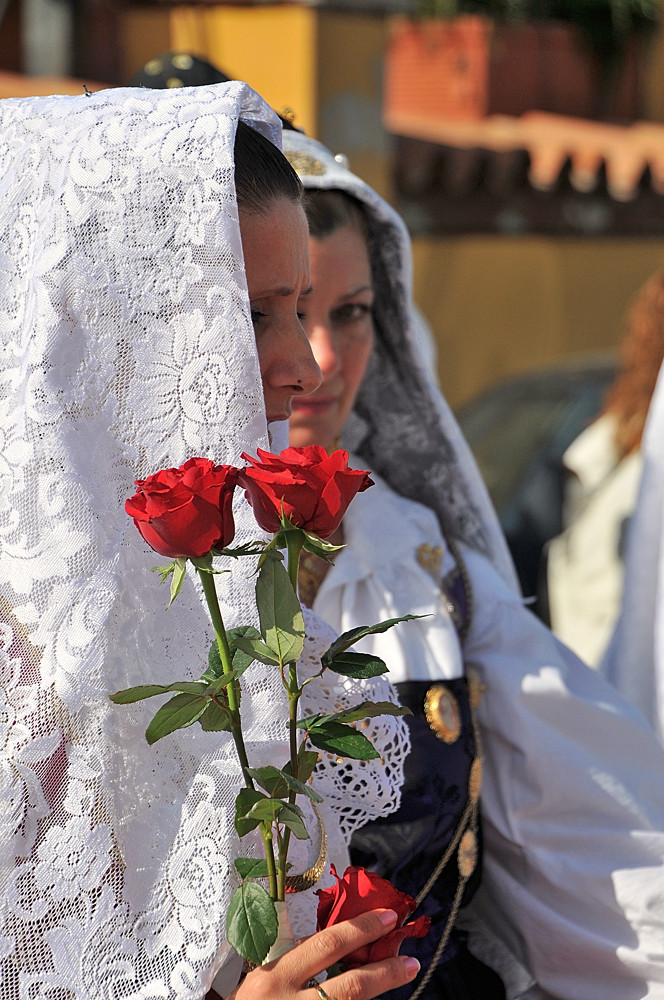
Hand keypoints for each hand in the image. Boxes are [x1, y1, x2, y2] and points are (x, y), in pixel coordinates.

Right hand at [223, 909, 419, 999]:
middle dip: (384, 969)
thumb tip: (335, 943)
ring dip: (380, 991)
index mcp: (273, 977)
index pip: (325, 946)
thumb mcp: (260, 981)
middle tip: (410, 958)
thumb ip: (292, 964)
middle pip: (349, 986)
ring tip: (404, 974)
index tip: (387, 918)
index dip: (360, 929)